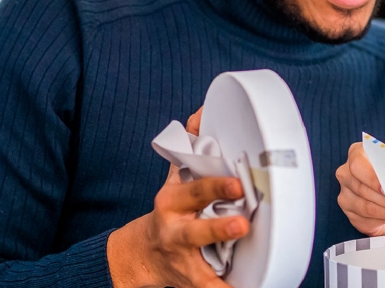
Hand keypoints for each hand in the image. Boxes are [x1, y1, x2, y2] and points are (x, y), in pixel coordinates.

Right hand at [106, 108, 249, 287]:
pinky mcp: (191, 280)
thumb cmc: (171, 210)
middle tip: (242, 223)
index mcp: (174, 202)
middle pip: (196, 230)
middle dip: (218, 227)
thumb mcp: (176, 178)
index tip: (237, 185)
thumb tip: (203, 113)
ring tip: (242, 265)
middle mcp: (176, 230)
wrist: (142, 253)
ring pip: (202, 264)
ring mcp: (183, 258)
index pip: (195, 191)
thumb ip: (191, 146)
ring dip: (221, 270)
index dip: (215, 187)